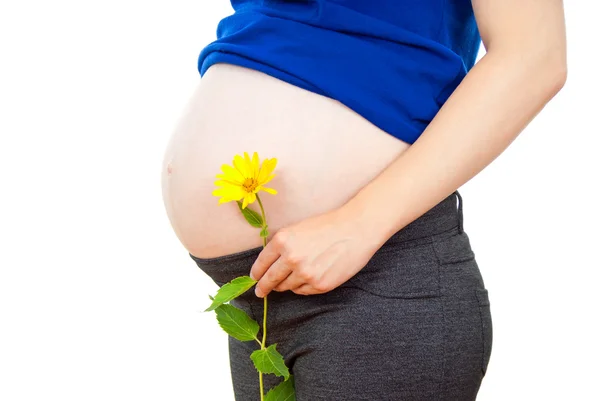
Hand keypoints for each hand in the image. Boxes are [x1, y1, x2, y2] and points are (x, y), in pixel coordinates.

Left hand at [249, 207, 380, 296]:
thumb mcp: (298, 229)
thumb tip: (268, 264)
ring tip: (288, 281)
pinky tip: (308, 278)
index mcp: (283, 240)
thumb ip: (282, 245)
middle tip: (260, 292)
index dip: (256, 274)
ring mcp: (305, 273)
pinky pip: (302, 291)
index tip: (254, 279)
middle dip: (263, 287)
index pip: (261, 264)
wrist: (356, 229)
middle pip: (270, 279)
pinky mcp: (320, 285)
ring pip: (286, 287)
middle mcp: (291, 258)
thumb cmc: (328, 226)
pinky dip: (301, 286)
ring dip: (285, 285)